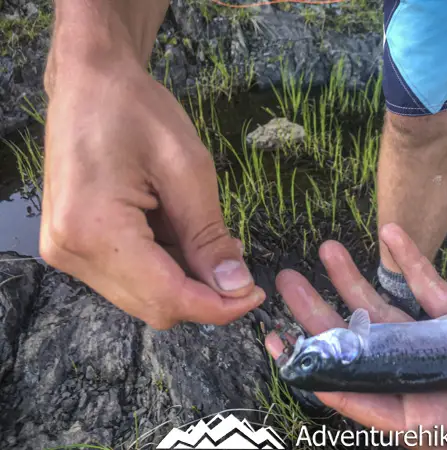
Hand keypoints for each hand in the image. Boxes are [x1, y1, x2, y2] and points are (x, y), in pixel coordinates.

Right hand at [40, 57, 264, 328]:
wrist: (89, 84)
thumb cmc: (138, 112)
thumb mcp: (188, 169)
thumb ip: (209, 235)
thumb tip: (236, 287)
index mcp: (94, 229)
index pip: (167, 296)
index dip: (218, 307)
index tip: (255, 294)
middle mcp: (71, 251)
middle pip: (154, 305)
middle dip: (204, 295)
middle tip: (237, 265)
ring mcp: (66, 251)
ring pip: (143, 296)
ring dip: (185, 281)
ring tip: (208, 242)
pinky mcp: (72, 245)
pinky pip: (129, 277)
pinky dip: (164, 268)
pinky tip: (181, 237)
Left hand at [265, 223, 446, 448]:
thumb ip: (410, 417)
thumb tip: (338, 400)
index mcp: (419, 413)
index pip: (350, 385)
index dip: (310, 361)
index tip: (275, 337)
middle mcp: (425, 378)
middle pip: (361, 340)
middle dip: (322, 309)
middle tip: (287, 279)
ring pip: (390, 309)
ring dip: (357, 279)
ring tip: (326, 248)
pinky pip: (433, 288)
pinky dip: (412, 260)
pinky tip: (387, 234)